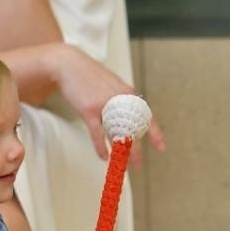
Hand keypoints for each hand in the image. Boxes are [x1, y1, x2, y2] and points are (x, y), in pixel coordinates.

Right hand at [50, 42, 166, 162]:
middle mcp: (119, 100)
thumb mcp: (112, 84)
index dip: (155, 134)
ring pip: (116, 135)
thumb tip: (127, 118)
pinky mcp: (89, 110)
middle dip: (137, 151)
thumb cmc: (89, 75)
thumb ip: (121, 100)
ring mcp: (104, 105)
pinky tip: (104, 157)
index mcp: (128, 94)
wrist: (68, 64)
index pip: (146, 117)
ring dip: (120, 153)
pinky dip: (101, 147)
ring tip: (122, 166)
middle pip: (132, 131)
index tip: (161, 148)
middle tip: (139, 166)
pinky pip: (97, 134)